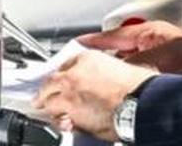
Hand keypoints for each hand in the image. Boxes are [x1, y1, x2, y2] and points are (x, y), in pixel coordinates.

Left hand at [34, 50, 154, 139]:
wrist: (139, 105)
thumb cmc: (137, 86)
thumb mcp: (122, 66)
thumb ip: (106, 70)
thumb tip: (105, 76)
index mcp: (85, 59)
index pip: (66, 63)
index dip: (64, 72)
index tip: (62, 77)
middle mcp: (72, 76)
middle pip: (50, 82)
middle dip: (46, 89)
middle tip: (42, 94)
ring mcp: (69, 98)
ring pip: (48, 102)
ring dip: (48, 106)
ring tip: (48, 109)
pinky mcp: (72, 118)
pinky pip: (60, 120)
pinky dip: (61, 121)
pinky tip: (64, 122)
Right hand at [78, 20, 181, 75]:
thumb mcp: (161, 58)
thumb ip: (135, 64)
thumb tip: (116, 73)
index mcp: (148, 32)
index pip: (111, 35)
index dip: (92, 42)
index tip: (76, 45)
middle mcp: (151, 43)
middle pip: (117, 52)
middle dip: (102, 62)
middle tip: (86, 71)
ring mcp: (158, 56)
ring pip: (128, 65)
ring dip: (118, 74)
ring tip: (105, 84)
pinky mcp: (165, 70)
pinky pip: (139, 74)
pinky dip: (132, 81)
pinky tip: (128, 92)